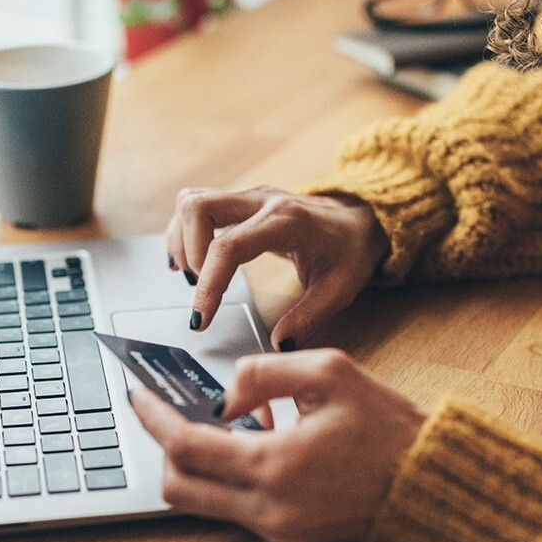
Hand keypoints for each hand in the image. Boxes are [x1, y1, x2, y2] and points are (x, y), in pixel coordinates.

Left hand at [129, 349, 426, 541]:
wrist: (432, 484)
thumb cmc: (389, 427)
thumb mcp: (329, 372)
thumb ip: (263, 372)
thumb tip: (224, 397)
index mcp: (276, 465)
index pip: (186, 447)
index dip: (153, 418)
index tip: (137, 395)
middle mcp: (270, 508)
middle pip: (179, 487)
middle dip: (165, 447)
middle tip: (169, 413)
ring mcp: (279, 532)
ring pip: (203, 503)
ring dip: (200, 464)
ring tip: (226, 425)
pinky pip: (237, 511)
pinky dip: (232, 479)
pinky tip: (259, 447)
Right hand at [166, 186, 385, 350]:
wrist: (359, 220)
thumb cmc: (349, 251)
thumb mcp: (340, 289)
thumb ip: (309, 318)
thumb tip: (279, 344)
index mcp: (286, 222)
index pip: (229, 246)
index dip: (209, 284)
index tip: (201, 318)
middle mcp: (261, 201)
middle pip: (198, 207)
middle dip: (188, 252)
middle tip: (200, 287)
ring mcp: (248, 197)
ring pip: (192, 201)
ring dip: (182, 240)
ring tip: (194, 275)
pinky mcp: (240, 201)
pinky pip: (197, 205)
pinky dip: (184, 232)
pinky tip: (191, 261)